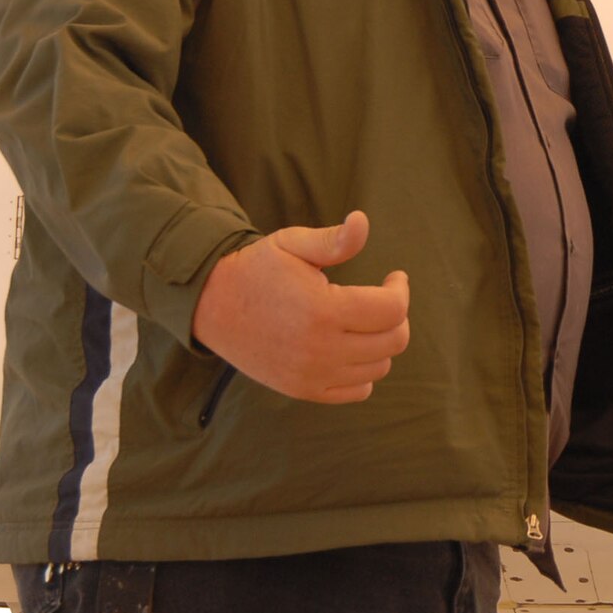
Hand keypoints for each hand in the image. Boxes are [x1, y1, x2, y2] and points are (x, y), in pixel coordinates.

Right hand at [191, 211, 410, 403]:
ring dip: (382, 341)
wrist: (211, 306)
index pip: (392, 310)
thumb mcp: (292, 243)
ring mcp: (311, 374)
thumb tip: (362, 221)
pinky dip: (365, 371)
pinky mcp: (303, 390)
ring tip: (365, 320)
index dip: (400, 290)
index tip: (394, 277)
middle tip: (383, 298)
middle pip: (393, 340)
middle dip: (397, 315)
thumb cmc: (257, 269)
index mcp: (323, 310)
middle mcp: (320, 349)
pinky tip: (352, 346)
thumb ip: (333, 239)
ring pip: (380, 366)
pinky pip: (358, 391)